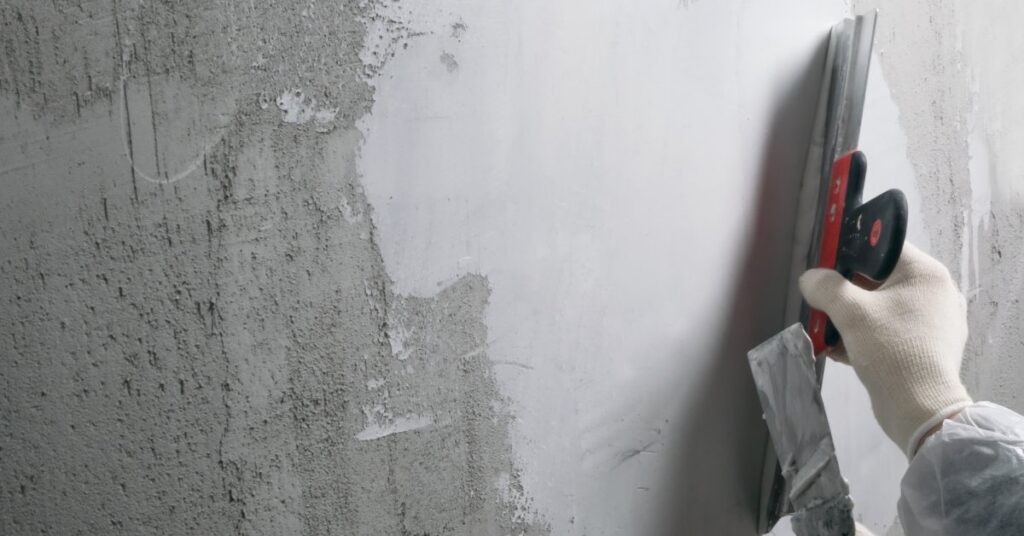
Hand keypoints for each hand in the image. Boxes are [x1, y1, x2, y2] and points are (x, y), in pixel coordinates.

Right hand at [799, 243, 972, 456]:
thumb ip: (826, 287)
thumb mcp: (851, 313)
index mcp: (927, 274)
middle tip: (822, 301)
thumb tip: (810, 278)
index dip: (851, 251)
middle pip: (880, 279)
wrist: (920, 409)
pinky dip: (865, 336)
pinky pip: (890, 331)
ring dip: (852, 317)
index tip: (825, 264)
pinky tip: (841, 350)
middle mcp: (936, 293)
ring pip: (882, 308)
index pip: (883, 247)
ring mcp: (934, 323)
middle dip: (847, 291)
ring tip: (828, 331)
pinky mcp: (927, 348)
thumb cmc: (891, 350)